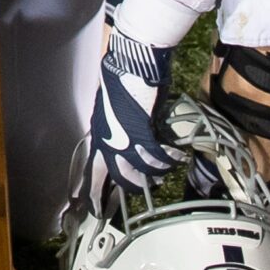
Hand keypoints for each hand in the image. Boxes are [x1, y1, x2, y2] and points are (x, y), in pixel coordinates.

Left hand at [87, 20, 181, 201]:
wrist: (130, 59)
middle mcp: (107, 139)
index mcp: (98, 132)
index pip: (93, 171)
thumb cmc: (122, 75)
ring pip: (140, 171)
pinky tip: (176, 155)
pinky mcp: (141, 132)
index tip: (98, 210)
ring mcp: (123, 137)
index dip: (96, 193)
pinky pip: (157, 157)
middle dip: (134, 186)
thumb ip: (120, 126)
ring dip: (155, 173)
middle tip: (147, 187)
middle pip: (118, 178)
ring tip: (164, 169)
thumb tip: (131, 137)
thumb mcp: (115, 108)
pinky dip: (168, 159)